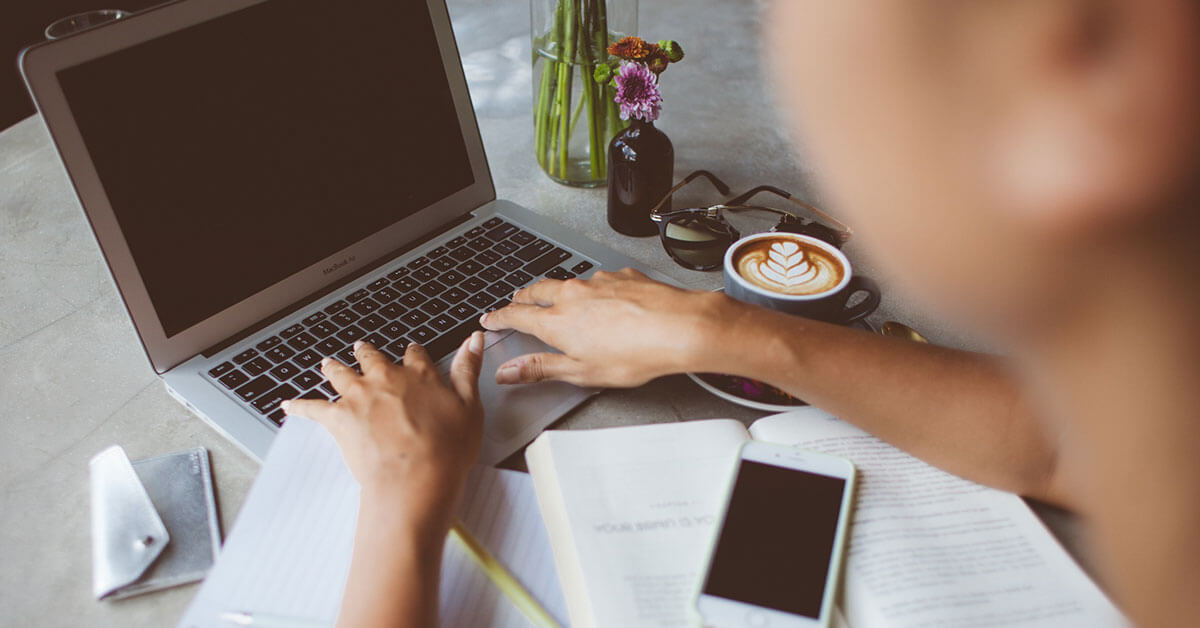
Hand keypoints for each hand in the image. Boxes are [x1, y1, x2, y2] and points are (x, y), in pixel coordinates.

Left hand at [283, 333, 484, 528]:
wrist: (415, 478)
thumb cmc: (446, 450)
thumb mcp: (470, 407)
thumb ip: (468, 371)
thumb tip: (474, 340)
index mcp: (419, 375)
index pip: (415, 355)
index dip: (413, 353)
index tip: (411, 351)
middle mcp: (386, 379)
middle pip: (372, 358)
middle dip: (367, 353)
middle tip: (362, 349)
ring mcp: (360, 397)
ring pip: (341, 374)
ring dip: (333, 368)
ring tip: (327, 364)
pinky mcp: (338, 419)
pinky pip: (313, 408)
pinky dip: (300, 406)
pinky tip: (289, 405)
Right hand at [479, 268, 730, 386]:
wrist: (678, 327)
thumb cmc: (634, 353)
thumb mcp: (581, 372)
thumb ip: (541, 369)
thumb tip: (509, 372)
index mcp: (557, 321)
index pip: (516, 315)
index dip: (499, 317)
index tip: (490, 319)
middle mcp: (573, 295)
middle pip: (537, 290)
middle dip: (523, 296)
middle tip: (516, 301)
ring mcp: (598, 282)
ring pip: (569, 283)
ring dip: (559, 291)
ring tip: (560, 301)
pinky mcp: (622, 276)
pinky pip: (600, 280)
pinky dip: (594, 290)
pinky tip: (607, 301)